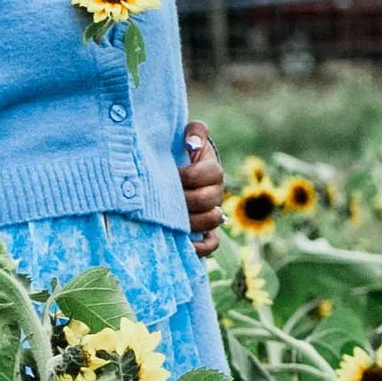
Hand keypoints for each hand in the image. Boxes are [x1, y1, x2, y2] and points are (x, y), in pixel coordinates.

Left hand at [179, 120, 223, 252]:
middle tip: (166, 198)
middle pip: (210, 199)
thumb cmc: (181, 153)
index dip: (190, 176)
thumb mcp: (188, 137)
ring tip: (171, 217)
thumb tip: (191, 143)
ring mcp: (213, 213)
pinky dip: (200, 247)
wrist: (180, 171)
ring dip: (192, 220)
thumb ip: (194, 133)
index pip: (210, 174)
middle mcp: (216, 193)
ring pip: (212, 220)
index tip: (172, 173)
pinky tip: (184, 245)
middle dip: (186, 199)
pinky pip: (211, 244)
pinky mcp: (206, 232)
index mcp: (213, 170)